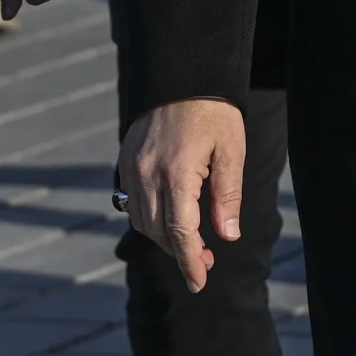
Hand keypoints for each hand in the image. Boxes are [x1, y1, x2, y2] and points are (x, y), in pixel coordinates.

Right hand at [120, 97, 246, 290]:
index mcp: (177, 172)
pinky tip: (170, 217)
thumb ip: (227, 195)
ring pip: (141, 220)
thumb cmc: (214, 111)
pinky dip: (149, 218)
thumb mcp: (231, 150)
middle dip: (180, 253)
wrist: (181, 72)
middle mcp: (146, 173)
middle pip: (158, 232)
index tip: (199, 283)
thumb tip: (227, 236)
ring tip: (191, 242)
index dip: (190, 262)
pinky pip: (131, 201)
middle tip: (206, 261)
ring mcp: (131, 166)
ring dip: (163, 238)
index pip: (180, 232)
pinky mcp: (124, 159)